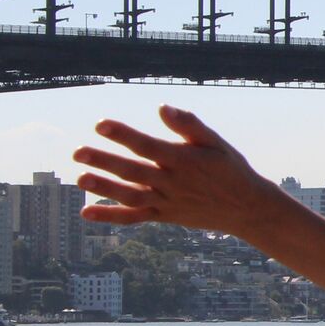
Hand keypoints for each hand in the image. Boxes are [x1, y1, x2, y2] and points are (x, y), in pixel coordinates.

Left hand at [72, 105, 288, 237]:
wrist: (246, 208)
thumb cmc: (230, 169)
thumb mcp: (216, 142)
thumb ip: (189, 124)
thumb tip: (162, 107)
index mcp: (184, 160)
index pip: (148, 146)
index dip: (124, 135)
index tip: (101, 125)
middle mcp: (173, 183)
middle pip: (134, 172)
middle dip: (105, 161)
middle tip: (78, 152)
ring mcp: (167, 202)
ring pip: (131, 196)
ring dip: (104, 189)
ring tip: (80, 178)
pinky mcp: (164, 216)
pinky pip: (135, 218)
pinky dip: (110, 217)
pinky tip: (86, 213)